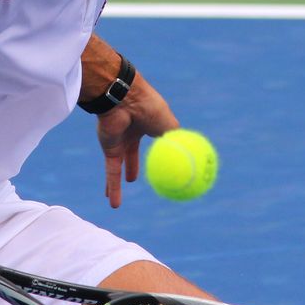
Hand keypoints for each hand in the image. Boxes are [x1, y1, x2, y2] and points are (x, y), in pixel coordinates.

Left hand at [96, 72, 177, 207]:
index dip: (162, 148)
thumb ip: (180, 142)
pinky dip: (114, 187)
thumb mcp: (171, 126)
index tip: (169, 160)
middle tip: (138, 179)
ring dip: (118, 182)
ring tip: (116, 198)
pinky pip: (113, 172)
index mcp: (150, 122)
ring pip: (121, 165)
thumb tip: (194, 159)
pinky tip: (114, 204)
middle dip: (136, 164)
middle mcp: (133, 132)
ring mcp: (120, 141)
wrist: (124, 100)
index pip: (156, 137)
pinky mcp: (110, 149)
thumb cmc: (150, 108)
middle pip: (135, 153)